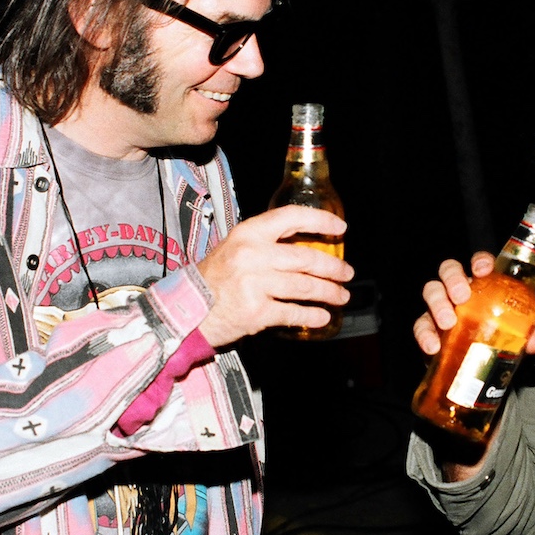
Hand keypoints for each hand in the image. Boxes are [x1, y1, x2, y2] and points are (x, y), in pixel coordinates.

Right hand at [196, 205, 352, 346]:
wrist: (187, 310)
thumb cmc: (213, 278)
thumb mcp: (234, 248)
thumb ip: (265, 243)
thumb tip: (306, 245)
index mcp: (248, 233)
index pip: (291, 217)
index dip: (320, 220)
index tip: (340, 228)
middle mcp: (252, 255)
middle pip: (306, 258)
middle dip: (333, 267)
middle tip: (346, 273)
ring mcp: (254, 284)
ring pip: (305, 287)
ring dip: (329, 293)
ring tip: (340, 296)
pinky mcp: (256, 312)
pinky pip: (294, 313)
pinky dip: (312, 316)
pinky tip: (322, 317)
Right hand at [412, 251, 534, 356]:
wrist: (474, 372)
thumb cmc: (494, 342)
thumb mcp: (514, 339)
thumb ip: (528, 336)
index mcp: (482, 288)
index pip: (480, 265)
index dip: (480, 262)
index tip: (483, 270)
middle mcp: (459, 292)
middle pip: (449, 270)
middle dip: (453, 279)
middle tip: (461, 297)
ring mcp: (440, 308)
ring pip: (432, 291)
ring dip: (437, 303)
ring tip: (447, 322)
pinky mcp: (427, 329)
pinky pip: (420, 326)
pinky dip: (424, 335)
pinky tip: (433, 347)